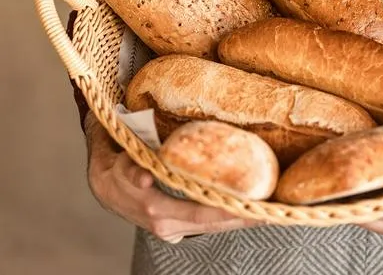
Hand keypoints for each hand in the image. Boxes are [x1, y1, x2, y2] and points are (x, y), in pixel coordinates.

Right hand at [85, 114, 259, 242]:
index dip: (223, 210)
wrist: (103, 183)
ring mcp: (170, 227)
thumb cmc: (119, 164)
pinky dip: (224, 218)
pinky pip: (204, 223)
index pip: (198, 212)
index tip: (246, 206)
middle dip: (240, 216)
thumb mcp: (124, 165)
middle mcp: (165, 223)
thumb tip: (146, 180)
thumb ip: (135, 172)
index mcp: (155, 210)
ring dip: (238, 220)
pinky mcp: (173, 226)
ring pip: (210, 225)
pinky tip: (245, 212)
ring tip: (266, 212)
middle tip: (269, 210)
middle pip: (210, 222)